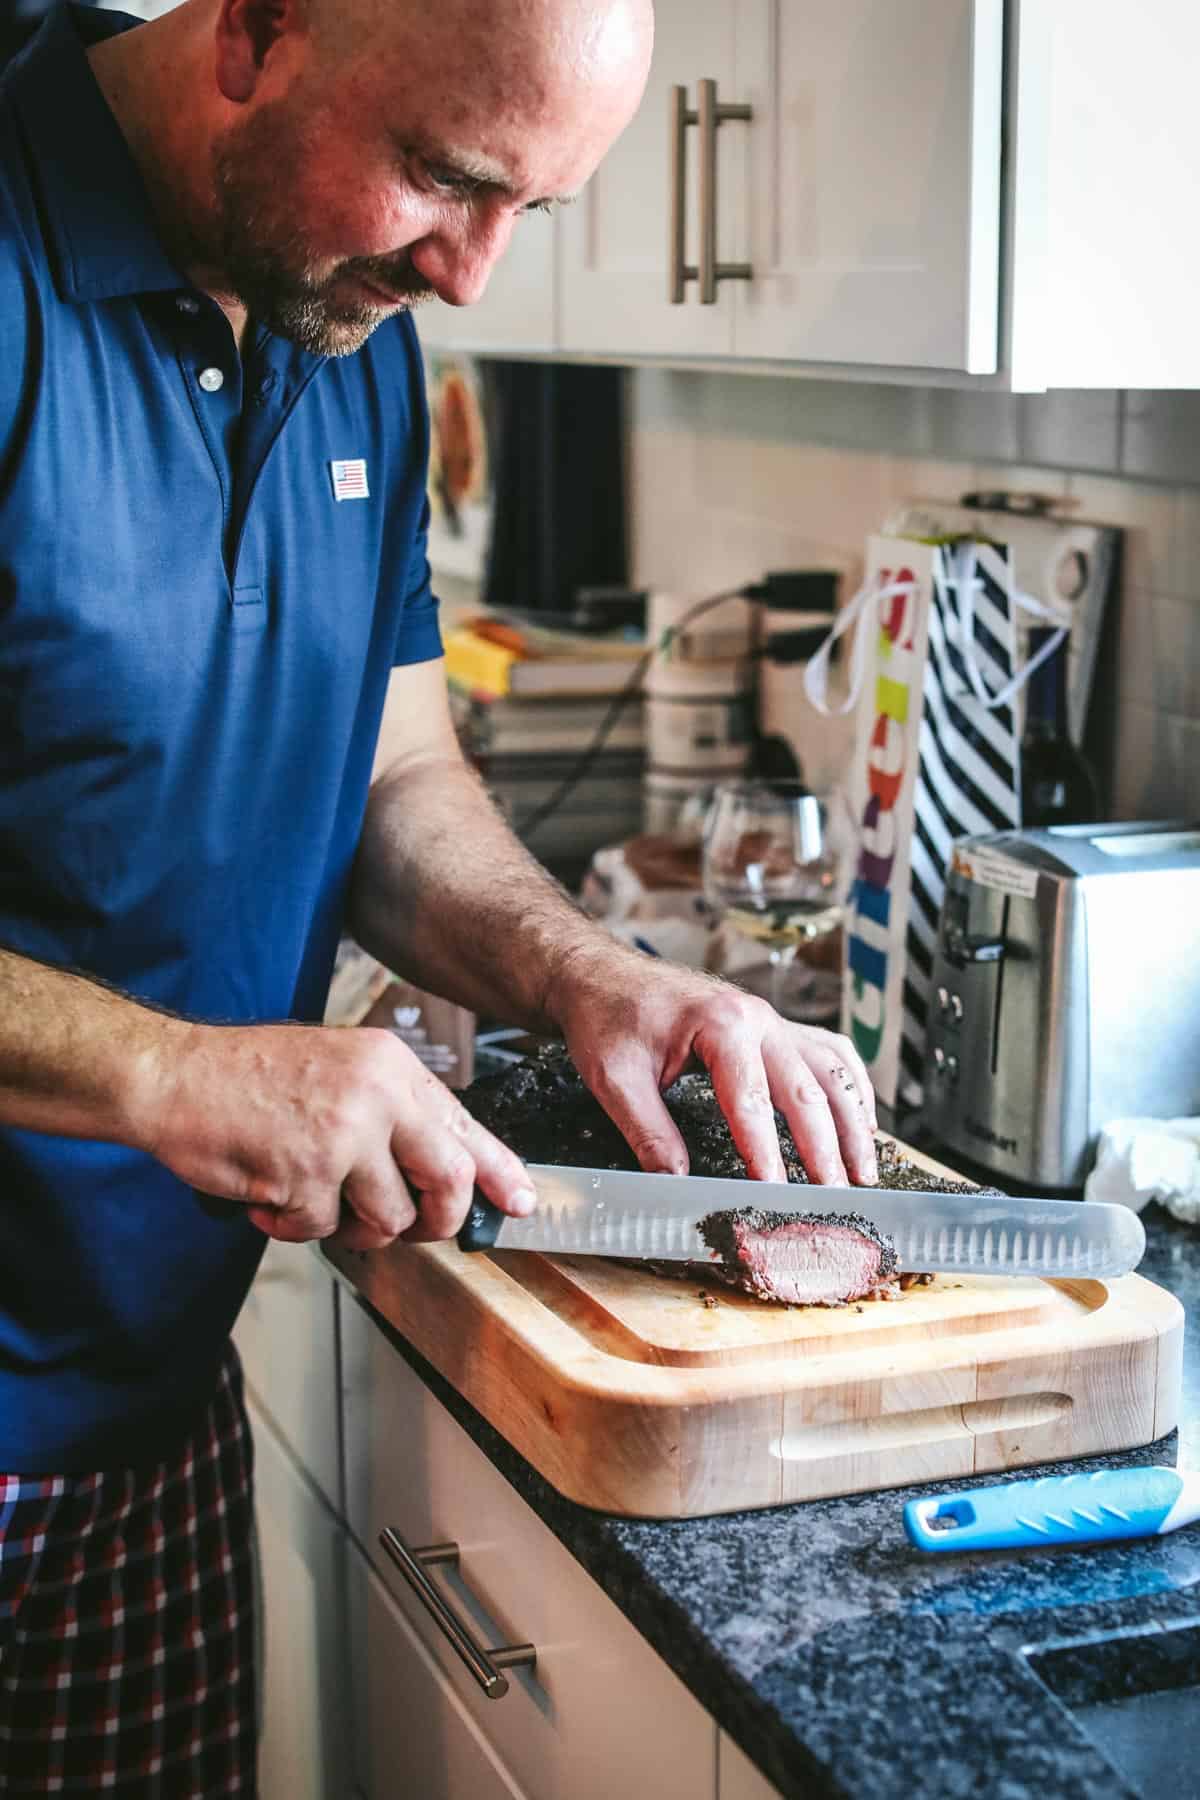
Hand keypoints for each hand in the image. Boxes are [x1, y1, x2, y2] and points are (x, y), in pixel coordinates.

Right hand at [138, 1021, 535, 1249]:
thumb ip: (393, 1113)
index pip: (467, 1126)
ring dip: (351, 1225)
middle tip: (412, 1226)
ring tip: (312, 1196)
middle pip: (448, 1180)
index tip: (521, 1202)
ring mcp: (343, 1136)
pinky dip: (294, 1226)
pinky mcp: (306, 1174)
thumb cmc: (249, 1077)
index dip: (501, 1172)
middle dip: (436, 1219)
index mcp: (391, 1066)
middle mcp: (377, 1095)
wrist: (175, 1075)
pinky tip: (270, 1193)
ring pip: (387, 1217)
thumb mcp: (341, 1071)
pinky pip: (323, 1229)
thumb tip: (443, 1166)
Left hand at [554, 952, 877, 1187]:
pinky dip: (852, 1086)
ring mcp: (771, 1018)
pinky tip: (861, 1120)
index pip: (752, 1101)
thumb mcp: (615, 1080)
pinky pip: (828, 1052)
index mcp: (720, 1024)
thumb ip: (649, 1134)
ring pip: (831, 1069)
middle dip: (824, 1147)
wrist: (601, 973)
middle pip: (806, 1088)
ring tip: (862, 1169)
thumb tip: (676, 1184)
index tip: (775, 1193)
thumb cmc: (607, 1017)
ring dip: (852, 1120)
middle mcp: (757, 1017)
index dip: (766, 1153)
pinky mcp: (773, 1025)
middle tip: (834, 1196)